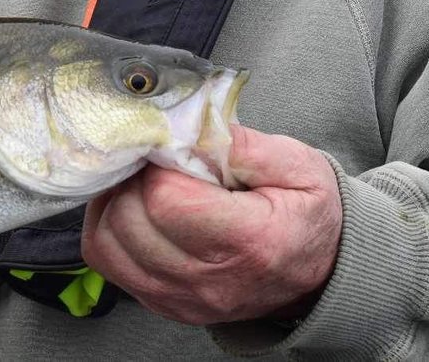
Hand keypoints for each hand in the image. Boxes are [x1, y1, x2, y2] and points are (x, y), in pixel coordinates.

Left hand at [81, 125, 340, 325]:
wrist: (320, 270)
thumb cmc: (306, 212)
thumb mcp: (297, 165)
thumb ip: (242, 144)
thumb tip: (188, 124)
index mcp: (250, 242)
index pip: (166, 200)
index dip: (158, 162)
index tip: (171, 144)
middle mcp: (210, 280)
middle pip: (129, 220)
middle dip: (133, 177)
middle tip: (155, 159)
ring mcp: (182, 299)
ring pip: (108, 241)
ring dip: (115, 200)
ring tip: (144, 181)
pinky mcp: (164, 304)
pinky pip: (108, 260)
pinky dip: (109, 226)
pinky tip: (135, 206)